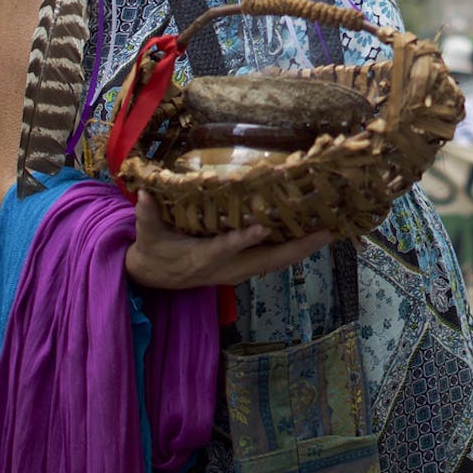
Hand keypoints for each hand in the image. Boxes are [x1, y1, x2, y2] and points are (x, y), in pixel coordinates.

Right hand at [124, 195, 330, 289]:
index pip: (225, 249)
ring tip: (328, 231)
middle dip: (297, 248)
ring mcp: (237, 271)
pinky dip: (293, 250)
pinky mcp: (243, 269)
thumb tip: (144, 193)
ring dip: (302, 249)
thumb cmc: (154, 253)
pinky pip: (273, 260)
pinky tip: (311, 236)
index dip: (243, 240)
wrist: (155, 279)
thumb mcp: (147, 235)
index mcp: (202, 258)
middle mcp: (226, 268)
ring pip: (275, 262)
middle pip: (266, 261)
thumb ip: (147, 215)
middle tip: (325, 232)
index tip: (263, 227)